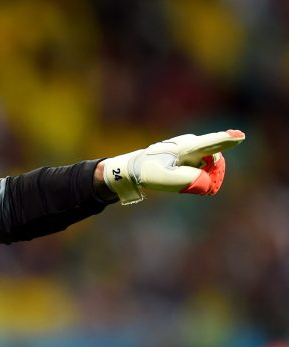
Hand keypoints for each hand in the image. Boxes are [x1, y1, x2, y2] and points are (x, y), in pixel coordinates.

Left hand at [102, 130, 245, 204]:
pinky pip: (202, 168)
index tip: (240, 136)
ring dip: (202, 175)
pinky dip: (196, 175)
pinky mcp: (190, 155)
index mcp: (185, 147)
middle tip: (194, 182)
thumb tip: (206, 182)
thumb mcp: (163, 178)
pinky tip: (179, 175)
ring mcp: (192, 149)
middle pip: (214, 159)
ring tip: (178, 176)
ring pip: (208, 165)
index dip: (225, 141)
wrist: (134, 168)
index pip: (209, 143)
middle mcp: (191, 144)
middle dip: (211, 173)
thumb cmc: (148, 171)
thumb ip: (187, 180)